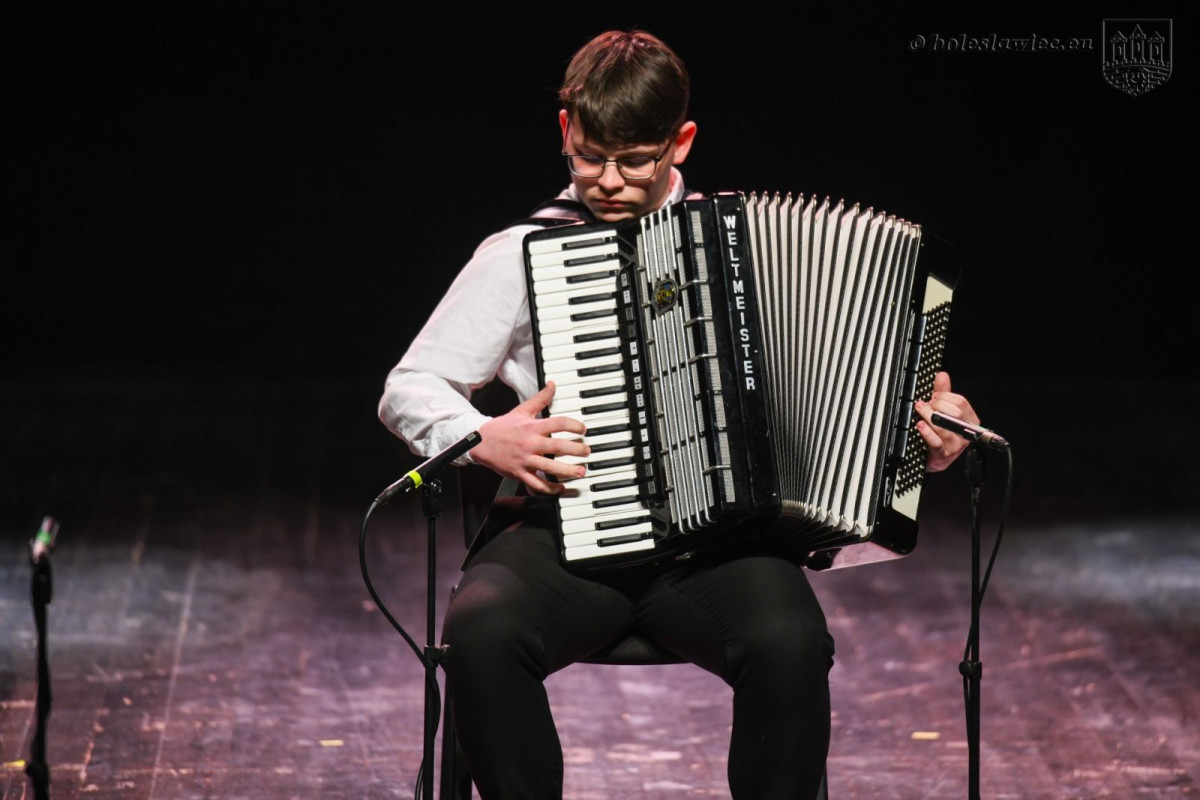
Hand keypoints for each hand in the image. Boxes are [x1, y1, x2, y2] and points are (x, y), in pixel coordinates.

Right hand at [472, 382, 589, 493]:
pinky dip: (551, 488)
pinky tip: (561, 487)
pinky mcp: (520, 473)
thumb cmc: (503, 427)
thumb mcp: (522, 410)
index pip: (558, 423)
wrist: (481, 443)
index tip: (583, 429)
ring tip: (581, 471)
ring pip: (550, 467)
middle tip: (587, 451)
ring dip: (568, 470)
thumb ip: (540, 399)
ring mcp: (525, 460)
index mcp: (532, 427)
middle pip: (558, 446)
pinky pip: (537, 484)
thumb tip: (552, 385)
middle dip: (576, 449)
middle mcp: (530, 443)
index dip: (574, 425)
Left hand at [914, 371, 979, 472]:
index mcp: (969, 420)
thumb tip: (942, 375)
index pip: (961, 403)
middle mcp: (965, 433)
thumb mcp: (942, 411)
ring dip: (929, 416)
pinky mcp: (943, 454)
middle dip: (937, 405)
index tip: (933, 396)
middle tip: (925, 404)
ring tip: (920, 410)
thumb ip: (943, 394)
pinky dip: (927, 432)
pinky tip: (920, 425)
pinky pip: (937, 442)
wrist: (933, 459)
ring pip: (945, 427)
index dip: (945, 397)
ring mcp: (955, 445)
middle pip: (955, 413)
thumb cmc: (940, 434)